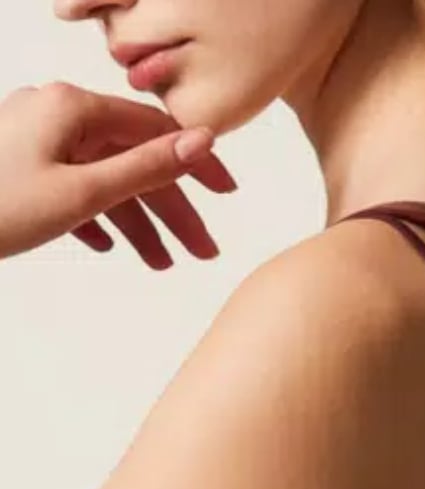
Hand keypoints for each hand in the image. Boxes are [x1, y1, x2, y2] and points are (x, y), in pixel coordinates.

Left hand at [0, 81, 236, 266]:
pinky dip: (96, 216)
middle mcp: (54, 113)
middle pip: (130, 159)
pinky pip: (71, 187)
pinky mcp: (19, 166)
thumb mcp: (83, 193)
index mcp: (72, 108)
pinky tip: (108, 246)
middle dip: (169, 210)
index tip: (225, 195)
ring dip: (136, 223)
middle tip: (202, 252)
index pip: (154, 129)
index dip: (194, 164)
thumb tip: (201, 140)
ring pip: (103, 179)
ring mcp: (34, 139)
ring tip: (161, 264)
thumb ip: (146, 167)